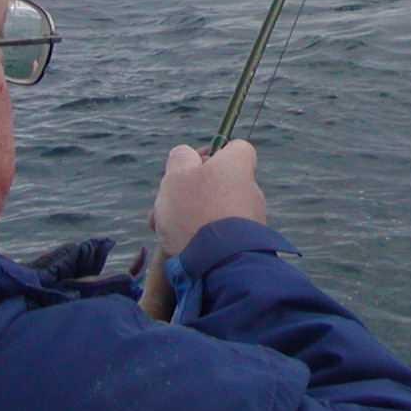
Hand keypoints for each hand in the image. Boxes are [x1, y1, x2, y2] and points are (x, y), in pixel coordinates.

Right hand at [148, 139, 264, 256]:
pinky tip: (174, 245)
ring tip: (160, 229)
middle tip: (164, 204)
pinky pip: (218, 232)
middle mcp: (249, 189)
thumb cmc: (196, 211)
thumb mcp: (178, 175)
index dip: (211, 152)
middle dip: (187, 191)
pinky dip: (199, 235)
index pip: (235, 148)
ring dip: (187, 215)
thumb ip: (180, 159)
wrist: (220, 262)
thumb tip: (185, 154)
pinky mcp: (245, 243)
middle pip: (216, 181)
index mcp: (237, 166)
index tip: (191, 163)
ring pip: (212, 209)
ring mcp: (250, 217)